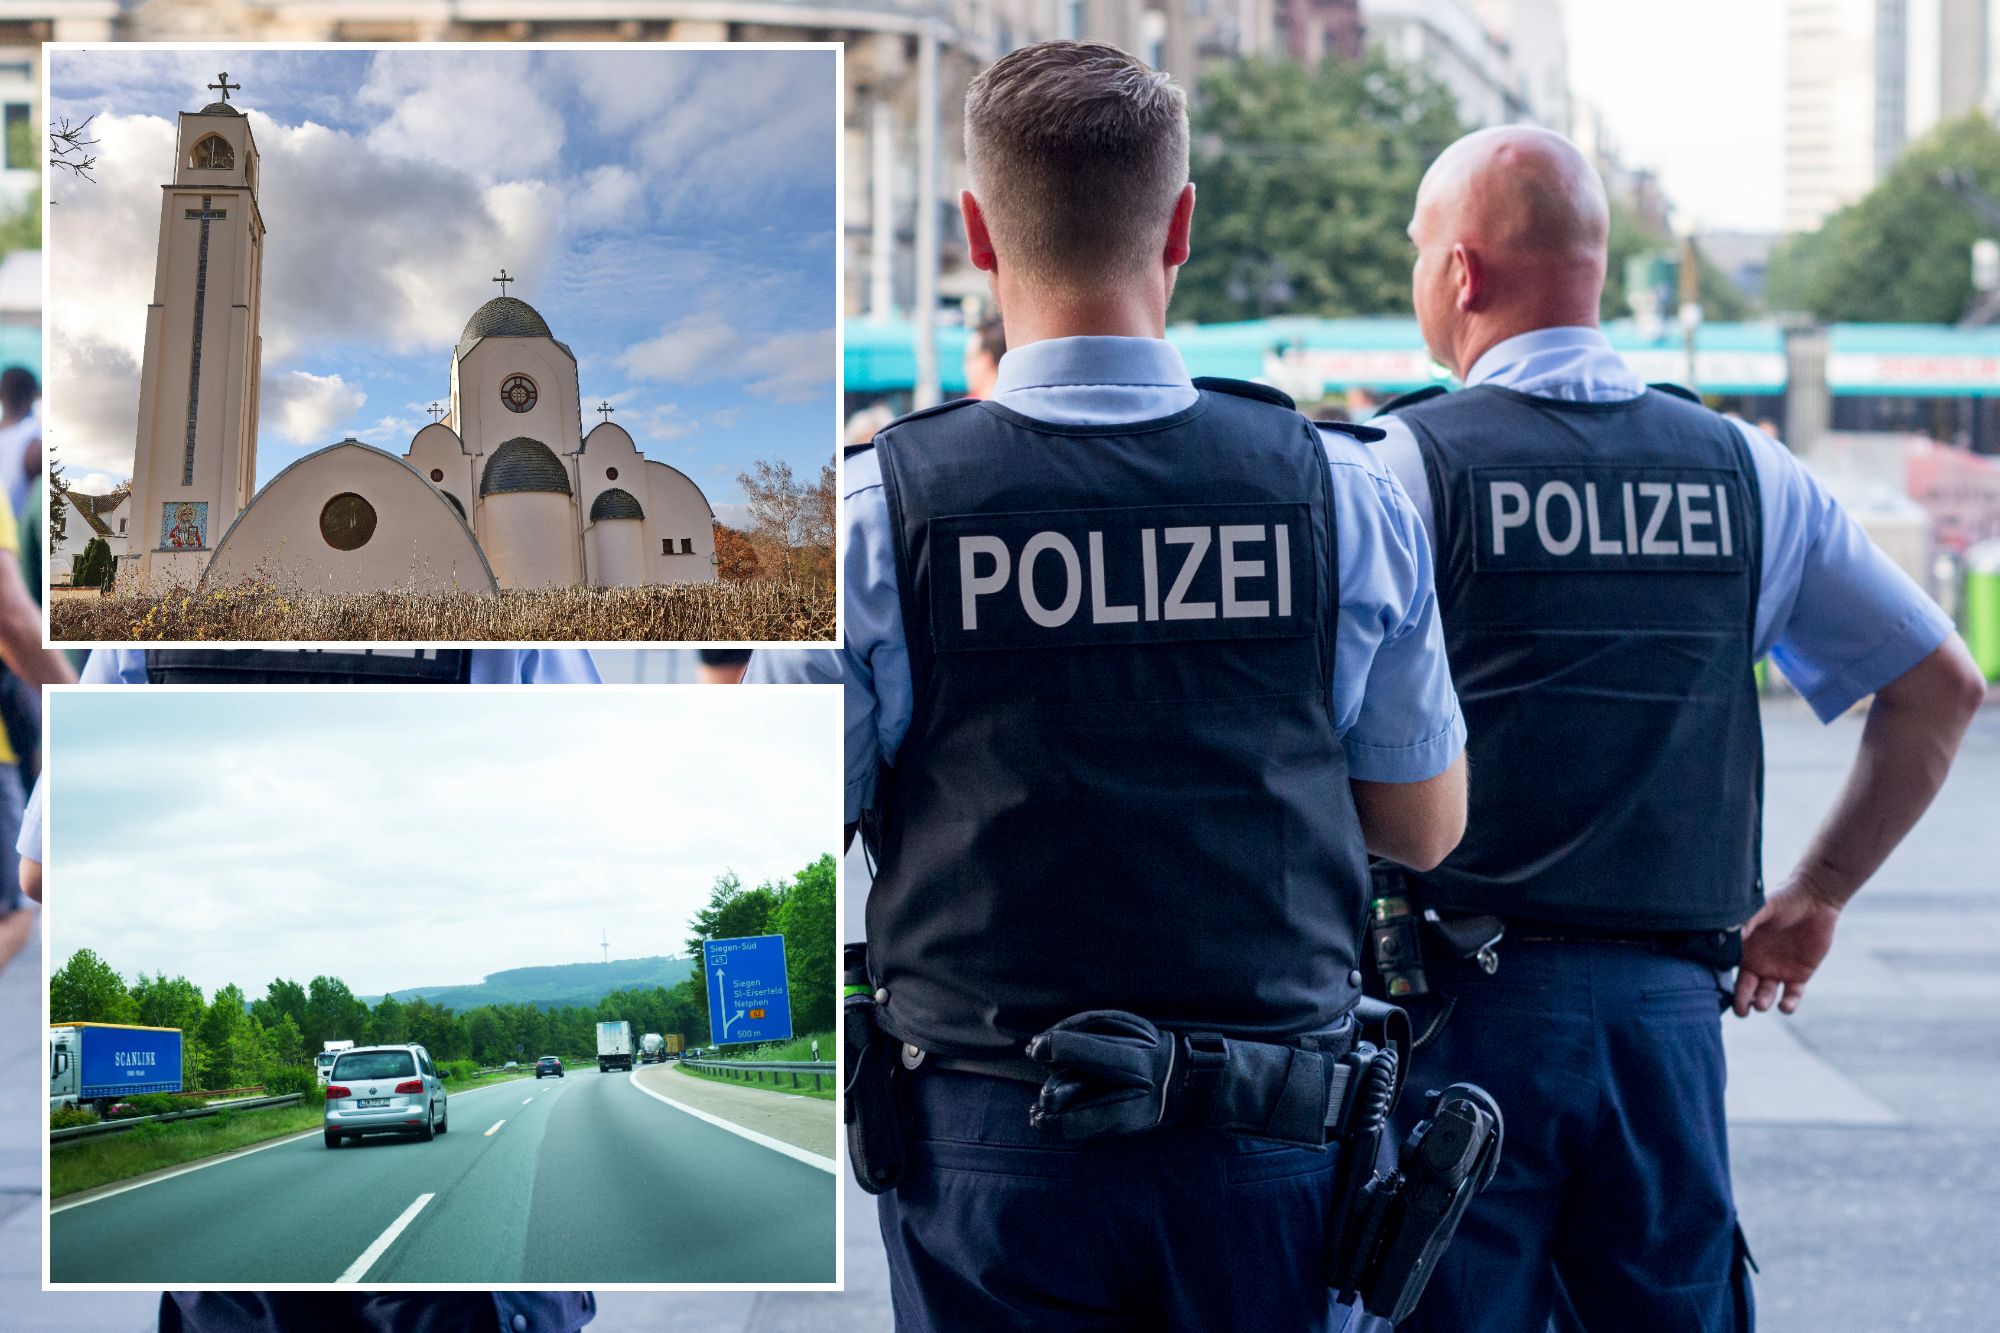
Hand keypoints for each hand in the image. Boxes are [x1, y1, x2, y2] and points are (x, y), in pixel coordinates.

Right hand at [1732, 881, 1841, 1016]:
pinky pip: (1792, 995)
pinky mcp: (1800, 975)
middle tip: (1741, 1011)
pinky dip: (1788, 1004)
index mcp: (1744, 950)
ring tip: (1760, 1004)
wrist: (1814, 899)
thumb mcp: (1761, 908)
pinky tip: (1785, 1005)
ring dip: (1762, 1002)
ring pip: (1766, 995)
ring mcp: (1778, 971)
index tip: (1718, 993)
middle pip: (1745, 989)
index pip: (1729, 971)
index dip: (1723, 983)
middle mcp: (1758, 964)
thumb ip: (1747, 921)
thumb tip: (1731, 933)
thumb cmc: (1784, 899)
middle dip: (1741, 1003)